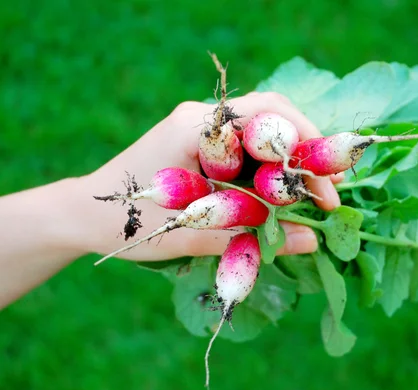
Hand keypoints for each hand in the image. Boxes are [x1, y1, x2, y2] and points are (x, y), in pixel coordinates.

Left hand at [78, 92, 342, 260]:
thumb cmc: (127, 223)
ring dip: (291, 166)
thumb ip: (252, 236)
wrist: (82, 217)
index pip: (267, 115)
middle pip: (271, 122)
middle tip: (330, 193)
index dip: (306, 145)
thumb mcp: (193, 233)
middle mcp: (202, 119)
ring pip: (262, 138)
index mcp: (196, 126)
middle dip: (306, 156)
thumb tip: (311, 241)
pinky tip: (285, 198)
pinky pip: (246, 154)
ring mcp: (202, 132)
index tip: (327, 184)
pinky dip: (270, 175)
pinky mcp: (202, 149)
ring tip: (316, 197)